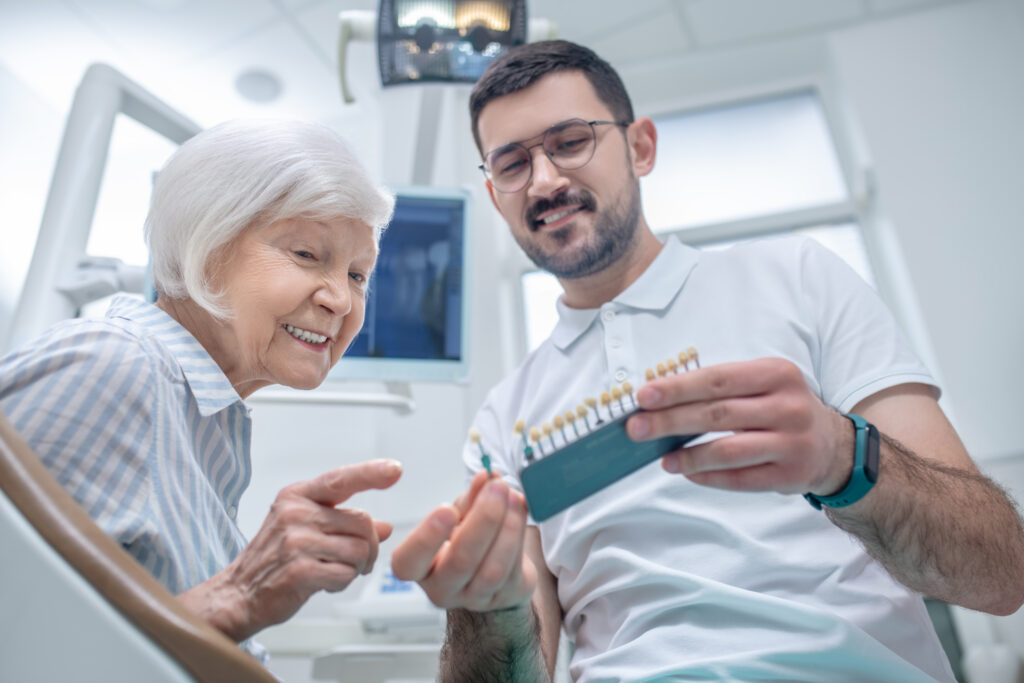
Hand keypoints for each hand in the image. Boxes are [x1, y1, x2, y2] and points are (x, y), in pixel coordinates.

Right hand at [180, 459, 400, 640]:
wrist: (239, 592)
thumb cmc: (274, 558)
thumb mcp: (305, 529)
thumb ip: (345, 524)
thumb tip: (385, 527)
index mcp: (297, 496)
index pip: (341, 479)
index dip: (370, 473)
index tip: (395, 469)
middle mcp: (296, 513)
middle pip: (362, 522)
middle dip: (368, 546)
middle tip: (357, 561)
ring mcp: (296, 541)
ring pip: (359, 550)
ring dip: (357, 567)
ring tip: (337, 571)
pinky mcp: (299, 570)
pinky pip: (345, 574)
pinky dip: (343, 583)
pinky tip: (325, 584)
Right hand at [391, 470, 536, 611]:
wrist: (494, 567)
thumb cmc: (467, 537)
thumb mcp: (462, 515)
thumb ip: (471, 496)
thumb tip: (486, 475)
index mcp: (419, 566)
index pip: (408, 562)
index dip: (426, 538)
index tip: (446, 508)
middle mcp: (441, 588)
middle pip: (461, 562)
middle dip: (484, 519)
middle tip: (498, 487)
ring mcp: (473, 598)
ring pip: (492, 570)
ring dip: (508, 527)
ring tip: (514, 496)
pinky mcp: (503, 598)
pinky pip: (513, 570)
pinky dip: (519, 536)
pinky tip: (521, 510)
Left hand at [626, 357, 853, 495]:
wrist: (834, 446)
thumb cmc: (782, 408)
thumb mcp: (762, 384)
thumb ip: (719, 388)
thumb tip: (661, 400)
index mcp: (777, 373)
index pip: (718, 379)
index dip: (678, 388)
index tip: (644, 395)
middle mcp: (788, 406)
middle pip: (718, 414)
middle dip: (671, 421)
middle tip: (637, 428)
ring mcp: (792, 443)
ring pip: (729, 451)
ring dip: (689, 456)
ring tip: (662, 458)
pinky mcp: (791, 476)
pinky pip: (741, 479)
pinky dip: (709, 477)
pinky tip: (687, 472)